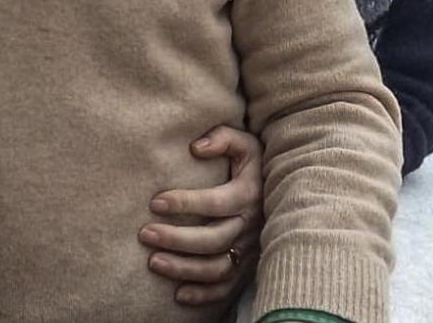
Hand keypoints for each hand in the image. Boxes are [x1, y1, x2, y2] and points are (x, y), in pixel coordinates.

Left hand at [139, 125, 263, 305]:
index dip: (185, 203)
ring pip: (217, 267)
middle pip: (212, 239)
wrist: (287, 187)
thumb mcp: (246, 142)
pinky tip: (178, 294)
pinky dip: (204, 295)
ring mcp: (250, 249)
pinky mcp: (248, 266)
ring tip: (153, 262)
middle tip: (145, 234)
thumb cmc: (256, 162)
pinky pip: (227, 287)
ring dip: (184, 268)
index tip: (155, 202)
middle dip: (176, 239)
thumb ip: (222, 137)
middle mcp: (251, 226)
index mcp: (249, 194)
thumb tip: (195, 148)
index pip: (215, 202)